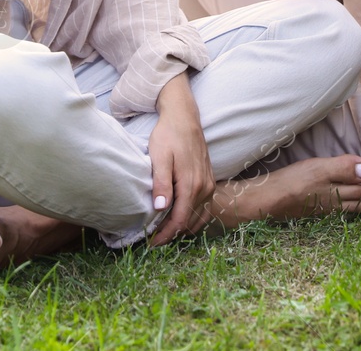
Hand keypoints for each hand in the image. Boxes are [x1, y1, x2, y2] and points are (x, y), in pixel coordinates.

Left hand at [145, 75, 214, 245]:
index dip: (166, 235)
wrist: (184, 117)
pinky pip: (204, 207)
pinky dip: (194, 217)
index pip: (180, 220)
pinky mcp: (209, 180)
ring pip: (199, 217)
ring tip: (165, 232)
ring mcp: (209, 184)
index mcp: (191, 185)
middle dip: (173, 234)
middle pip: (190, 222)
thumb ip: (161, 183)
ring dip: (184, 227)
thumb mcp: (160, 157)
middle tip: (154, 240)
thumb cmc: (168, 135)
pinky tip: (181, 218)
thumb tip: (161, 208)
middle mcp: (204, 187)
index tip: (151, 243)